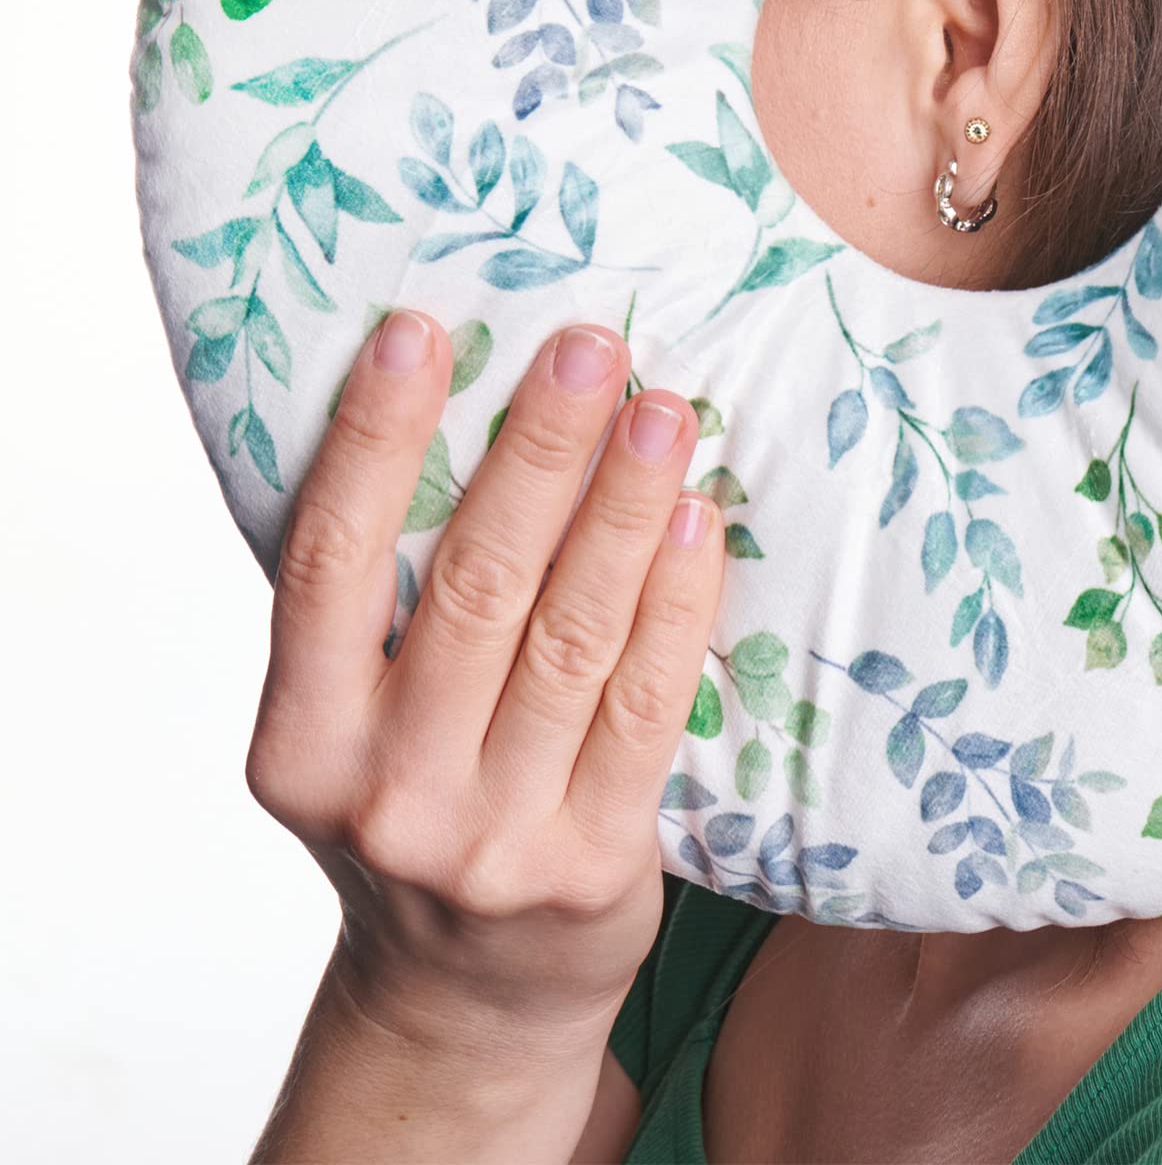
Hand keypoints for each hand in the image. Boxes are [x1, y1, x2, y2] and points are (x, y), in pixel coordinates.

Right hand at [245, 309, 720, 1069]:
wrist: (467, 994)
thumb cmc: (414, 805)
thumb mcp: (352, 724)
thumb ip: (381, 605)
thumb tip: (466, 407)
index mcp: (301, 741)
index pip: (326, 562)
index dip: (372, 439)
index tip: (419, 328)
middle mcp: (386, 791)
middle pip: (473, 585)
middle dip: (537, 452)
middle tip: (590, 345)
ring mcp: (492, 834)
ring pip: (572, 635)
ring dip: (624, 508)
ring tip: (664, 409)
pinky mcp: (595, 862)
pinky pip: (647, 704)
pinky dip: (675, 603)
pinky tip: (697, 521)